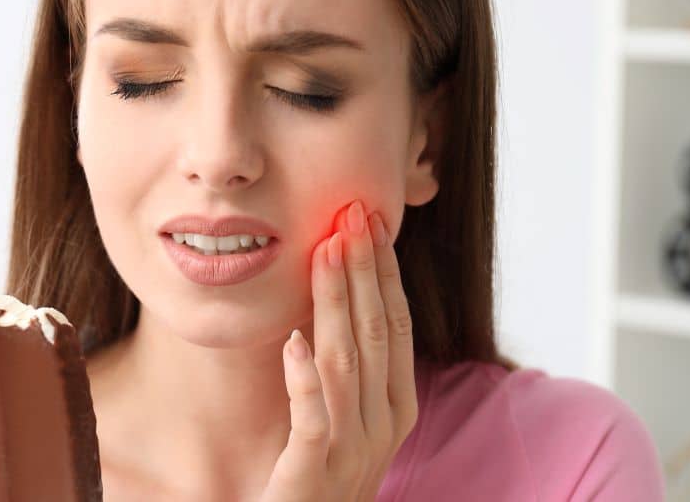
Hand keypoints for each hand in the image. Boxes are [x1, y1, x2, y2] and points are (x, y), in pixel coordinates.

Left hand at [259, 199, 417, 501]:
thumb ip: (347, 370)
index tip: (370, 225)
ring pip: (348, 362)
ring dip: (337, 301)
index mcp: (395, 408)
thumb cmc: (318, 476)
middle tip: (353, 214)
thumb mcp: (345, 418)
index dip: (384, 273)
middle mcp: (382, 427)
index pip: (395, 327)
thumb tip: (335, 304)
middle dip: (366, 270)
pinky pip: (313, 419)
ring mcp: (351, 451)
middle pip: (377, 333)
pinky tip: (293, 340)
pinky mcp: (312, 475)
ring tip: (327, 250)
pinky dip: (305, 379)